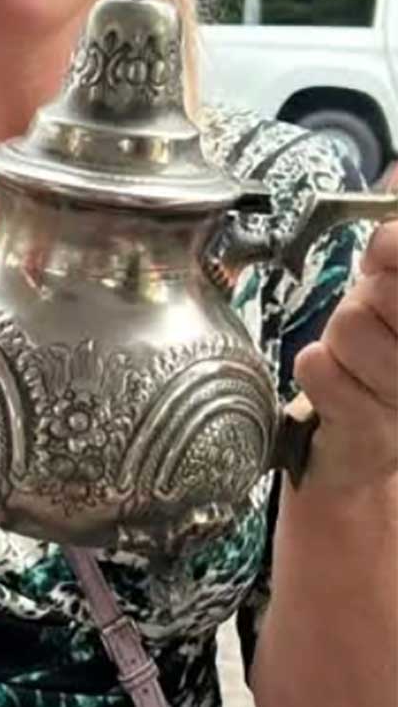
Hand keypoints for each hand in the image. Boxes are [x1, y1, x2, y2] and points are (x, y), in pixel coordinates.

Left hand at [294, 219, 397, 489]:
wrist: (358, 457)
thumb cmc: (374, 368)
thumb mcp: (388, 297)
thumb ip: (395, 249)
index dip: (392, 251)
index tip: (381, 250)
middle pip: (389, 291)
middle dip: (372, 294)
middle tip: (370, 314)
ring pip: (352, 326)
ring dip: (338, 337)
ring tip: (350, 357)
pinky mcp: (369, 436)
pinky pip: (320, 368)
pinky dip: (315, 367)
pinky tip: (330, 380)